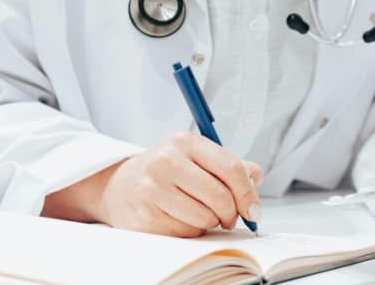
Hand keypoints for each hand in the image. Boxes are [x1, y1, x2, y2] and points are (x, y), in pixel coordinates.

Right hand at [43, 131, 262, 236]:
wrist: (118, 185)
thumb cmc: (164, 171)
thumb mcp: (195, 157)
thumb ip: (228, 164)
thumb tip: (256, 175)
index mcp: (184, 142)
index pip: (231, 168)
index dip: (248, 193)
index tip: (253, 208)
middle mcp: (166, 162)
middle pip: (220, 197)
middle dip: (232, 213)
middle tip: (229, 216)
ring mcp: (152, 190)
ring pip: (205, 218)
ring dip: (211, 223)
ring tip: (200, 213)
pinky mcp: (144, 217)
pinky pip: (186, 233)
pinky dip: (191, 231)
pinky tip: (182, 219)